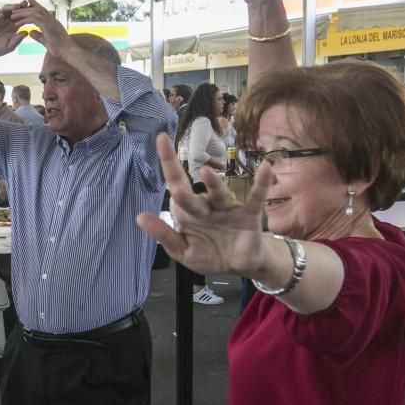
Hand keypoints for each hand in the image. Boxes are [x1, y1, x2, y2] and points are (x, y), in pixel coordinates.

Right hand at [0, 2, 28, 58]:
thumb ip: (18, 39)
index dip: (27, 14)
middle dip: (21, 7)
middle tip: (26, 4)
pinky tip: (1, 16)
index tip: (33, 11)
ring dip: (11, 7)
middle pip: (15, 11)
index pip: (22, 18)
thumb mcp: (10, 46)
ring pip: (6, 9)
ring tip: (16, 7)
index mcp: (13, 27)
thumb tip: (27, 32)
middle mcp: (7, 21)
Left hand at [9, 0, 74, 57]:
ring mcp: (50, 21)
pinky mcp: (47, 25)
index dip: (34, 5)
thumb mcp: (46, 41)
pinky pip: (33, 20)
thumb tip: (31, 32)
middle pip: (36, 9)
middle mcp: (51, 19)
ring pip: (33, 12)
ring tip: (12, 15)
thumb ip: (39, 36)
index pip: (42, 11)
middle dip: (25, 8)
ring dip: (22, 13)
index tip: (27, 1)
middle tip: (15, 8)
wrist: (68, 52)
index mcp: (52, 22)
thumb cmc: (60, 49)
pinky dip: (24, 21)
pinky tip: (17, 24)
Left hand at [135, 134, 271, 275]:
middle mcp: (206, 206)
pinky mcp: (249, 215)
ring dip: (214, 184)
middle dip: (181, 181)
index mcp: (188, 212)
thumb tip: (139, 217)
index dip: (168, 164)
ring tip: (206, 172)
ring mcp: (227, 208)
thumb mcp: (182, 250)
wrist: (239, 265)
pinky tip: (265, 168)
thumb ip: (164, 235)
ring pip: (219, 194)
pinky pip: (256, 197)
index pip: (175, 186)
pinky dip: (262, 184)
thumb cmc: (208, 253)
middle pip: (192, 190)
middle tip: (170, 167)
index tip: (161, 139)